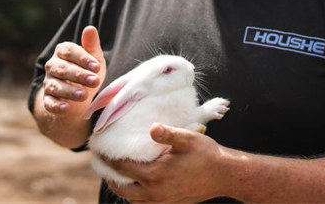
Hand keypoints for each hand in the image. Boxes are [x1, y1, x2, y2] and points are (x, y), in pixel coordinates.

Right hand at [42, 26, 106, 117]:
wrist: (81, 97)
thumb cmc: (88, 72)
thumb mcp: (94, 58)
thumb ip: (91, 45)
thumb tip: (90, 28)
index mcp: (62, 52)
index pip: (69, 51)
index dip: (83, 58)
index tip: (97, 67)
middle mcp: (52, 66)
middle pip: (62, 68)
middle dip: (79, 75)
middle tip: (95, 81)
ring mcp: (49, 83)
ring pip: (55, 86)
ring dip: (69, 91)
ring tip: (84, 95)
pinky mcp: (48, 100)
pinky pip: (49, 103)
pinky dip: (56, 106)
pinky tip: (66, 108)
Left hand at [106, 123, 226, 202]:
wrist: (224, 175)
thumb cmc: (206, 154)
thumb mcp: (187, 139)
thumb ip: (168, 134)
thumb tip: (152, 128)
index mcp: (155, 175)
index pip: (122, 168)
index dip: (109, 158)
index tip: (99, 148)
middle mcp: (154, 193)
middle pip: (121, 188)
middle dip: (109, 174)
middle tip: (103, 161)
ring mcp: (161, 201)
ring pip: (131, 199)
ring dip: (122, 186)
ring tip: (116, 172)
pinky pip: (144, 203)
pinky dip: (135, 194)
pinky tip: (136, 182)